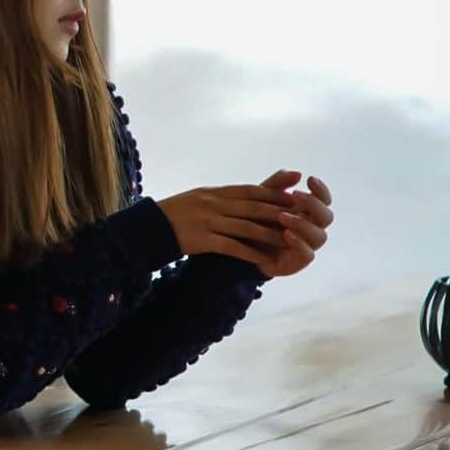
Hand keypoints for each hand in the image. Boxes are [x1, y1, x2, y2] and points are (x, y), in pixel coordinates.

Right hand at [157, 173, 300, 267]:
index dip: (272, 194)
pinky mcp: (202, 240)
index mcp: (214, 193)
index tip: (291, 196)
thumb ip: (221, 198)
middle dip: (277, 211)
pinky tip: (263, 259)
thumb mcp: (198, 198)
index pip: (249, 191)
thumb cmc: (174, 213)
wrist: (150, 228)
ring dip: (269, 234)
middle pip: (252, 207)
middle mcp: (213, 204)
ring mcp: (208, 221)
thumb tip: (244, 197)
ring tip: (288, 240)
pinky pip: (231, 246)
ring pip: (246, 227)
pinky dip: (249, 253)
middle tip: (299, 216)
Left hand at [255, 171, 333, 278]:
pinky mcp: (297, 261)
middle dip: (314, 205)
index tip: (310, 179)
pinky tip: (286, 234)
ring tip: (282, 216)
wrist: (239, 244)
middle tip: (296, 195)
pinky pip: (307, 255)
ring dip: (303, 224)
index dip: (321, 190)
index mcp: (307, 211)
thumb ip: (277, 184)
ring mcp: (306, 245)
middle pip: (327, 217)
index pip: (324, 200)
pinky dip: (299, 243)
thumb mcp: (262, 196)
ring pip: (319, 236)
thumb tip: (298, 173)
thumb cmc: (256, 217)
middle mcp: (311, 228)